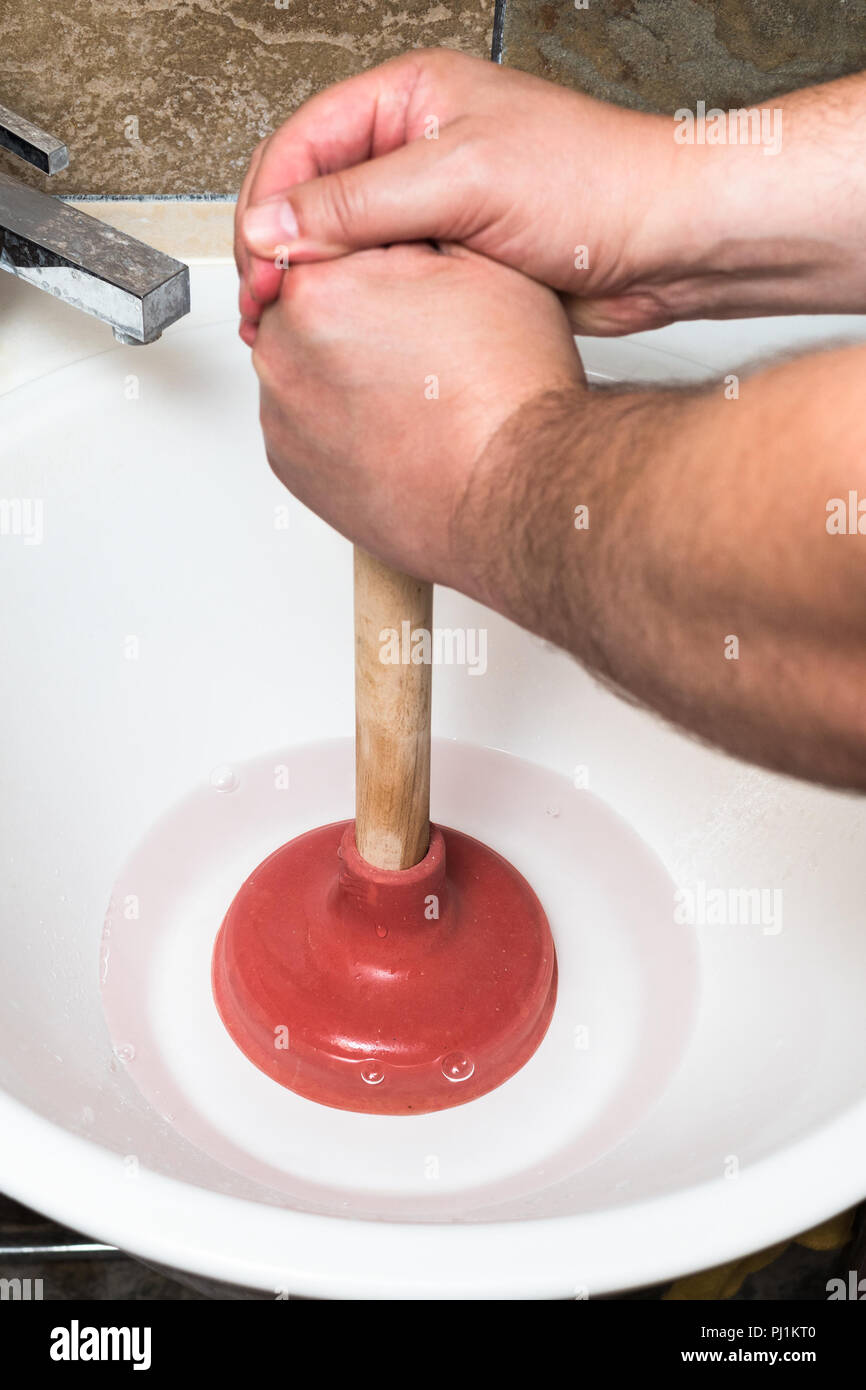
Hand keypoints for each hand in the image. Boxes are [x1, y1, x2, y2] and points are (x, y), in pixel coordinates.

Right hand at [236, 47, 683, 341]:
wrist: (667, 243)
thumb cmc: (593, 184)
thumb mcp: (462, 180)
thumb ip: (359, 203)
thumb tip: (273, 226)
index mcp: (409, 98)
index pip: (303, 144)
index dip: (268, 205)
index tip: (256, 265)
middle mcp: (415, 147)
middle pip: (313, 195)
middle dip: (281, 249)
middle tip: (266, 307)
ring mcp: (433, 205)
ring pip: (346, 243)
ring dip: (315, 283)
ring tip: (290, 326)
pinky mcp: (452, 257)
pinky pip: (385, 278)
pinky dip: (359, 304)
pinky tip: (346, 331)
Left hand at [251, 241, 582, 590]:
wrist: (516, 494)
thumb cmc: (508, 392)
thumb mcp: (478, 258)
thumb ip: (408, 217)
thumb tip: (378, 201)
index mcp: (317, 287)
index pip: (326, 239)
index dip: (378, 254)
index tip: (410, 278)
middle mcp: (282, 351)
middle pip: (307, 301)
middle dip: (355, 307)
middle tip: (421, 336)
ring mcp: (282, 415)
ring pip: (304, 362)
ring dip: (344, 363)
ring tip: (412, 384)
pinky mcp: (290, 465)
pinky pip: (305, 421)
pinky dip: (338, 416)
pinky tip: (392, 420)